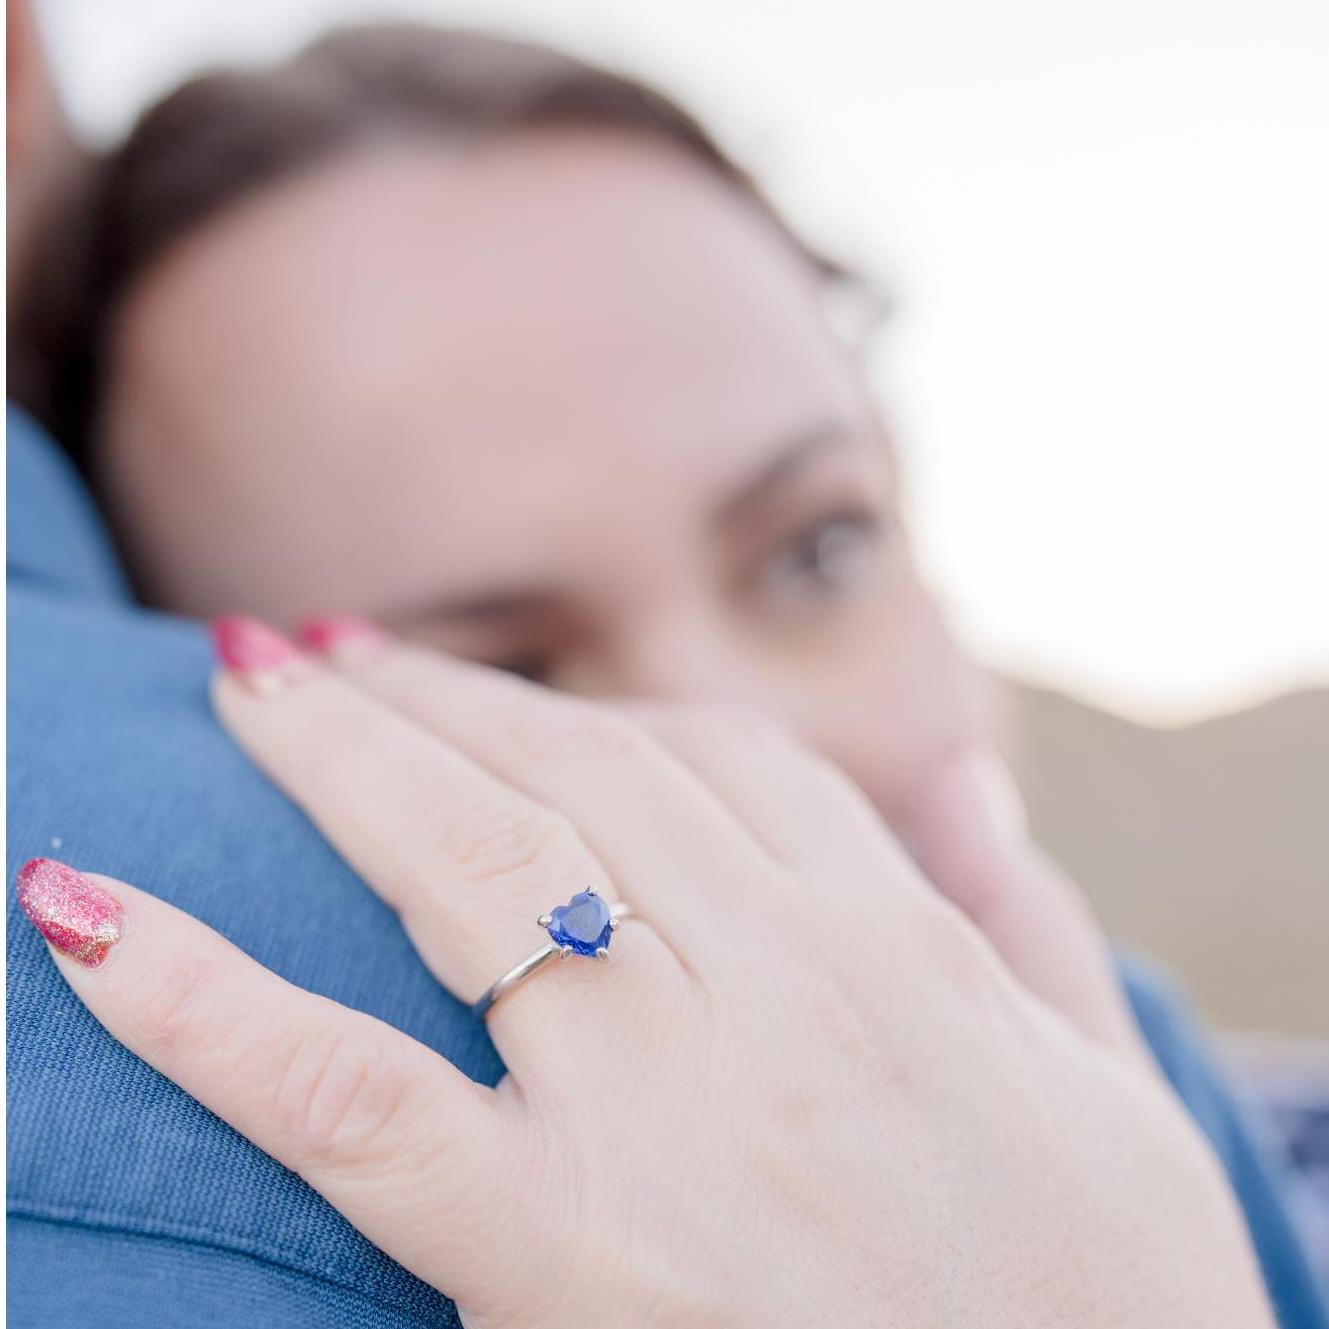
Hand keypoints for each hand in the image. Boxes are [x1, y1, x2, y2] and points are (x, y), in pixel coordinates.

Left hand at [19, 620, 1273, 1327]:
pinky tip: (76, 917)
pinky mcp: (556, 1246)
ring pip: (468, 868)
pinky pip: (347, 1097)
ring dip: (339, 761)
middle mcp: (767, 987)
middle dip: (431, 697)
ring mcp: (655, 1104)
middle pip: (569, 777)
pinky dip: (201, 1002)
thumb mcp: (1103, 1082)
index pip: (708, 765)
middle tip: (316, 647)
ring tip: (242, 683)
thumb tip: (975, 786)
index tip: (490, 693)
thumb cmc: (1117, 1293)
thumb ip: (1028, 913)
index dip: (581, 714)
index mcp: (890, 943)